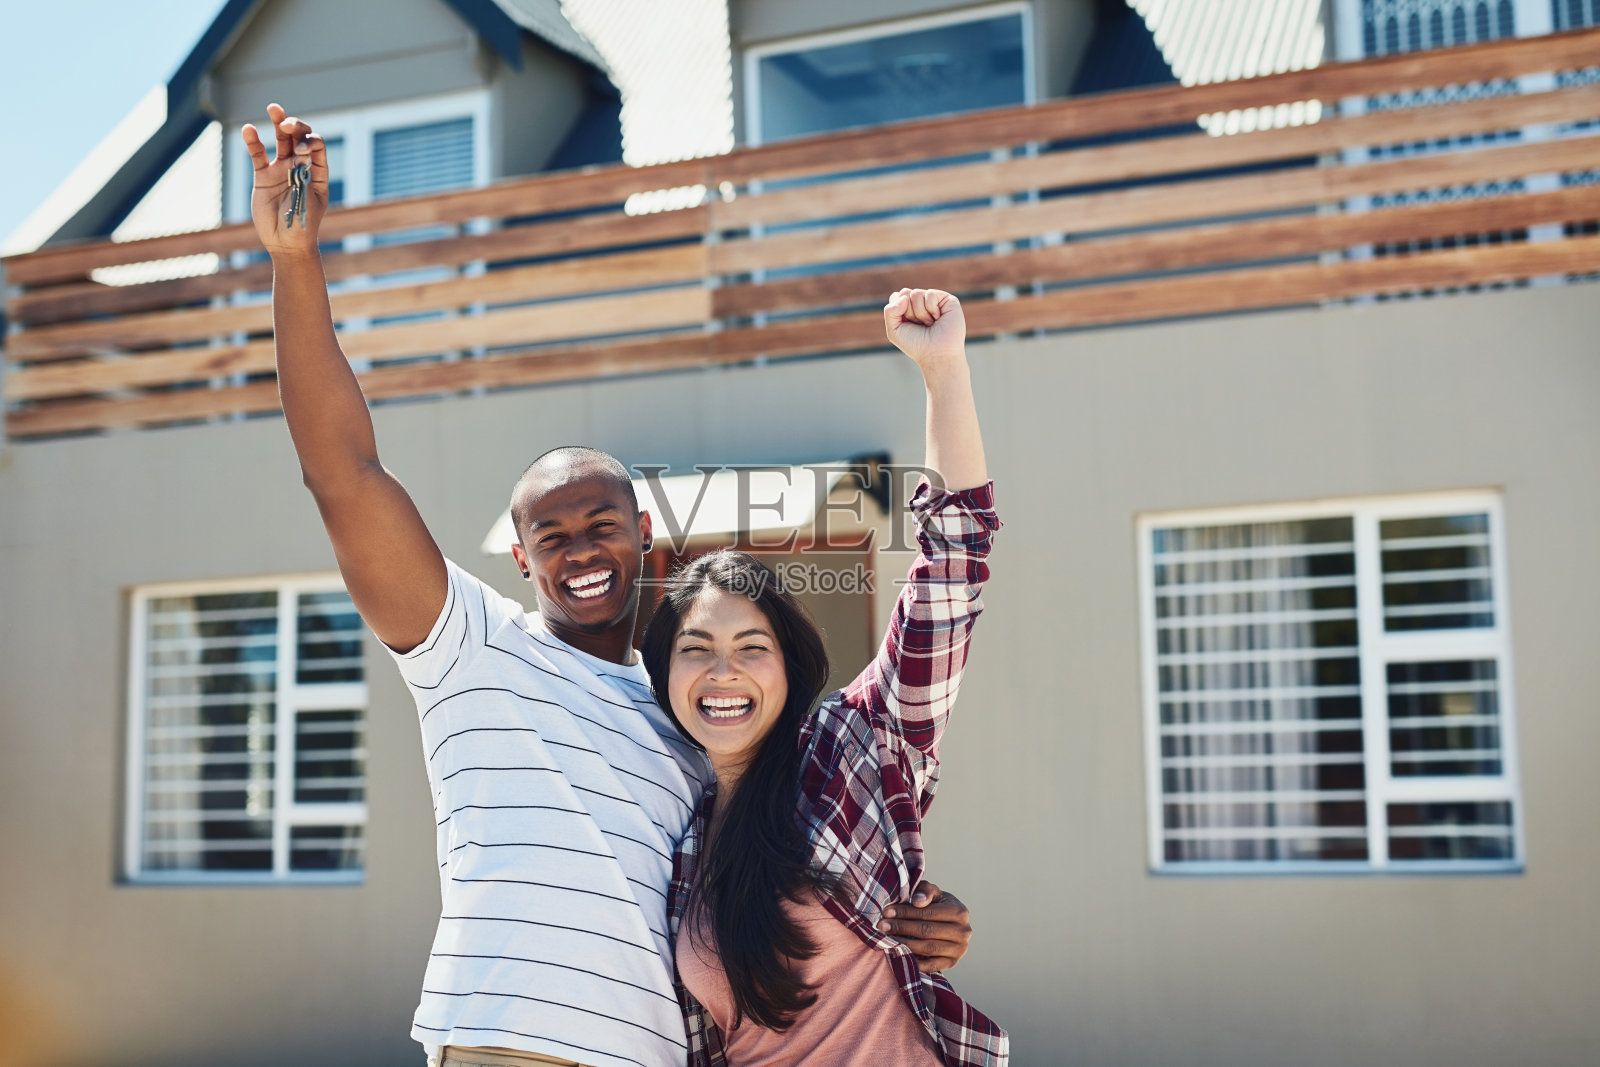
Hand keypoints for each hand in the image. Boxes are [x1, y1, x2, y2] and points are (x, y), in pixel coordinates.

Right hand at [241, 103, 328, 257]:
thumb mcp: (308, 200)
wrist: (285, 244)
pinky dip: (253, 141)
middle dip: (295, 126)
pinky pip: (258, 154)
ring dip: (278, 123)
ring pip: (280, 140)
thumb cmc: (303, 225)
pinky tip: (248, 129)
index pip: (316, 146)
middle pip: (299, 138)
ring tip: (273, 107)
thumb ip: (304, 174)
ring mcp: (281, 170)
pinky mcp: (263, 176)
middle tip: (286, 124)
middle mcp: (300, 167)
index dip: (310, 141)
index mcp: (317, 172)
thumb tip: (301, 150)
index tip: (301, 150)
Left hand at [877, 880, 971, 974]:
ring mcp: (959, 950)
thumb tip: (917, 901)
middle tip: (882, 925)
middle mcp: (963, 932)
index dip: (906, 912)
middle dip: (901, 927)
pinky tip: (899, 954)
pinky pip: (931, 965)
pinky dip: (914, 961)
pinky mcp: (952, 963)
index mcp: (960, 912)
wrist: (948, 922)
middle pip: (926, 931)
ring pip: (927, 948)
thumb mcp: (933, 893)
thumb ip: (925, 891)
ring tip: (886, 939)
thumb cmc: (936, 904)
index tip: (886, 912)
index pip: (928, 913)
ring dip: (904, 944)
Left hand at [884, 288, 965, 368]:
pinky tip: (938, 319)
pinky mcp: (947, 300)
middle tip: (920, 325)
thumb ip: (890, 310)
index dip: (898, 311)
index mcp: (909, 308)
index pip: (896, 296)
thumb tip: (905, 295)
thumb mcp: (894, 330)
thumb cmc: (916, 345)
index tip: (907, 325)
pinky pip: (930, 294)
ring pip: (916, 293)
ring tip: (930, 324)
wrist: (936, 355)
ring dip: (920, 313)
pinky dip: (931, 309)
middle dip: (909, 312)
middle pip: (905, 293)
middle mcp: (921, 302)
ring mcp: (934, 300)